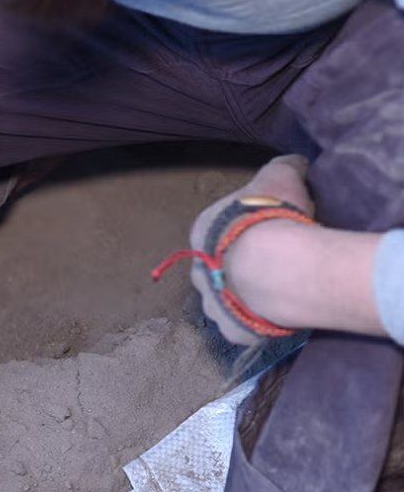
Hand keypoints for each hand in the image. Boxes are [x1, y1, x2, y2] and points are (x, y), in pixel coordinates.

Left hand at [191, 154, 312, 346]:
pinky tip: (279, 312)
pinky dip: (260, 320)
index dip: (245, 230)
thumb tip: (293, 161)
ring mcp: (213, 303)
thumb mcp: (280, 176)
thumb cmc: (271, 216)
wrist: (279, 265)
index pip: (219, 230)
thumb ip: (283, 167)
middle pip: (220, 267)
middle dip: (242, 265)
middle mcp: (198, 271)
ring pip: (229, 299)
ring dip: (248, 295)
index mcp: (201, 232)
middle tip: (276, 264)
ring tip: (279, 290)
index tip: (270, 232)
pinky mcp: (232, 329)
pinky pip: (246, 325)